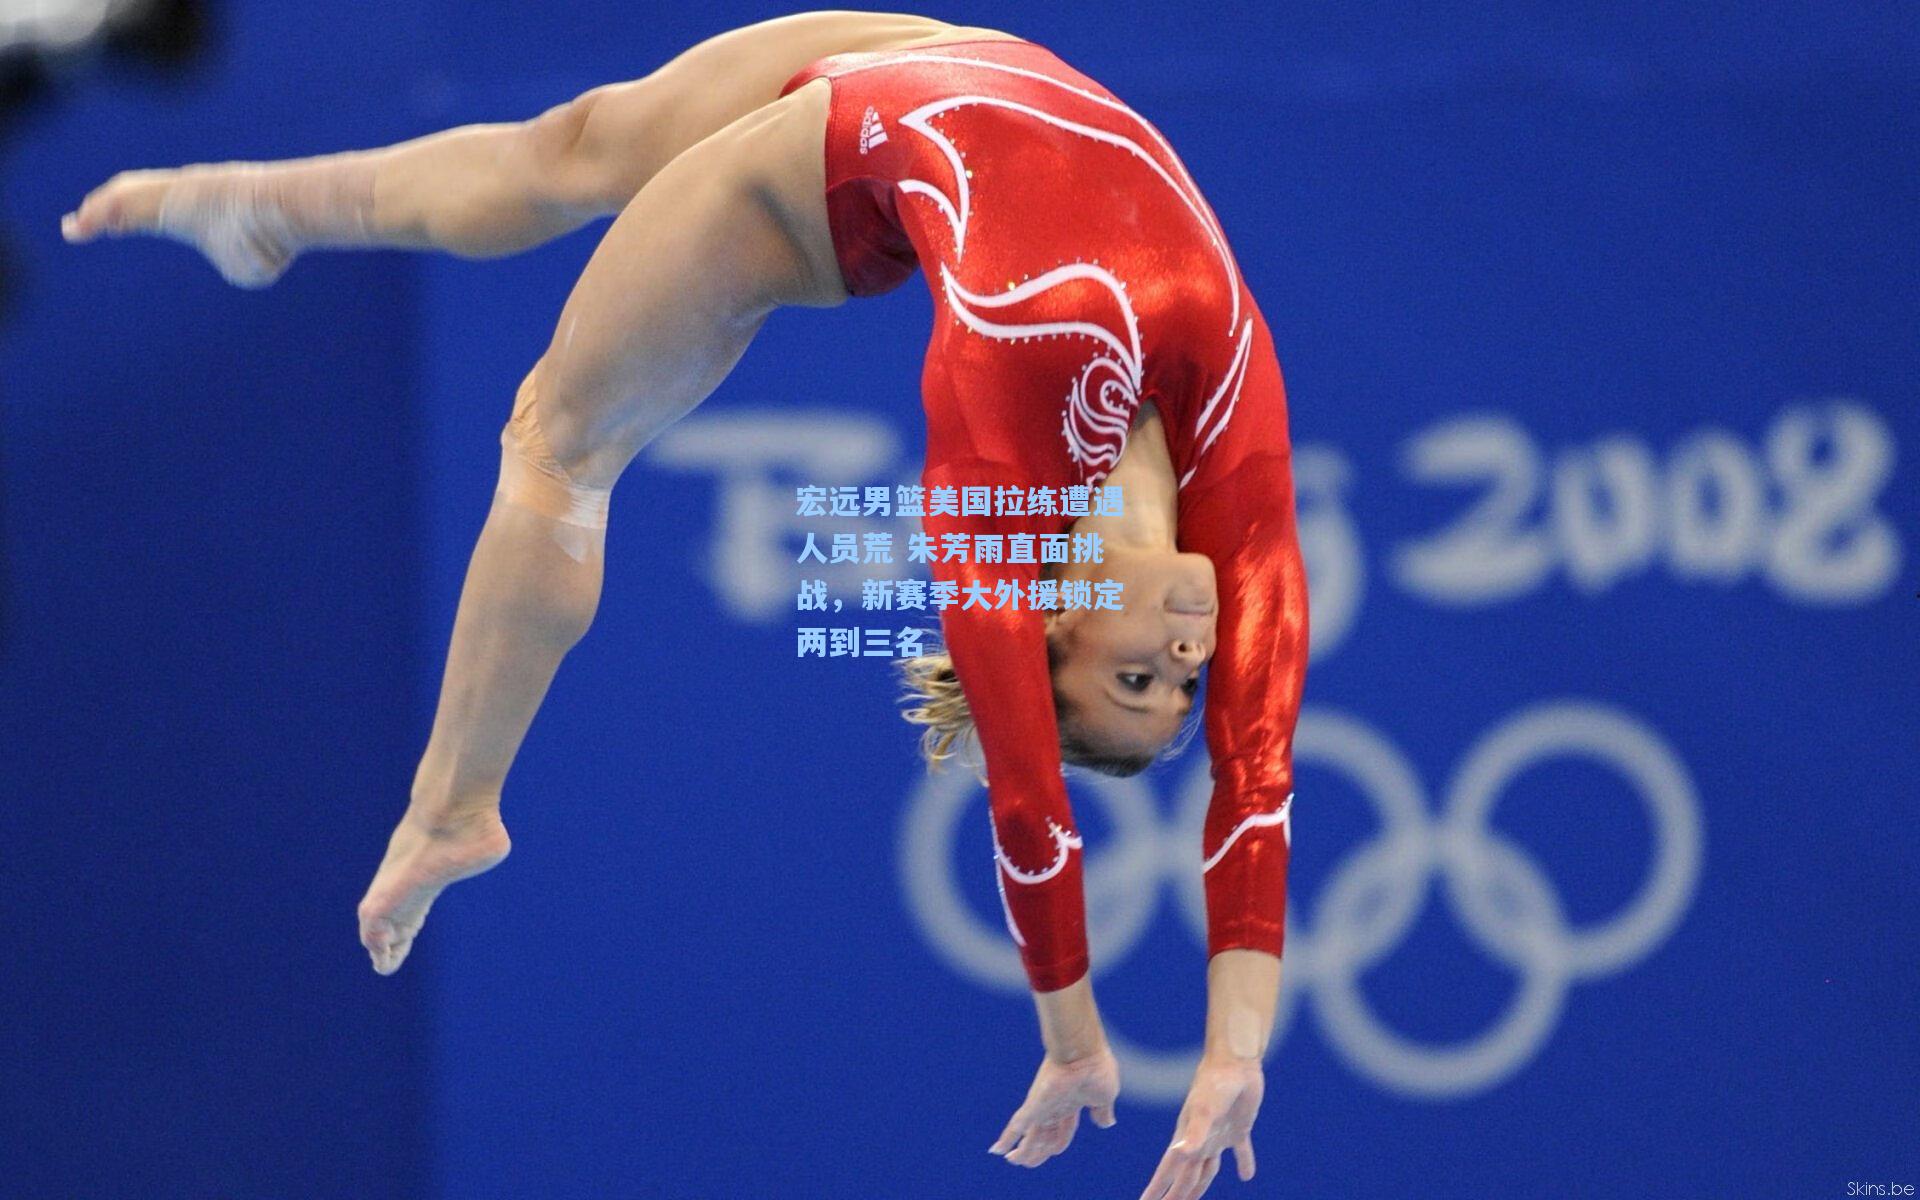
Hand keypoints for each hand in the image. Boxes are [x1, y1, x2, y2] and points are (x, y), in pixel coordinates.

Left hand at [988, 1045, 1119, 1167]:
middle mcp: (1055, 1106)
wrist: (1083, 1051)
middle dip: (1037, 1151)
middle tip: (1026, 1162)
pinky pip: (1017, 1125)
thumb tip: (1106, 1123)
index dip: (1058, 1143)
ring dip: (1023, 1151)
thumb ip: (1102, 1111)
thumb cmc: (1096, 1068)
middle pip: (1044, 1135)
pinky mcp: (1034, 1104)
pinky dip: (1007, 1138)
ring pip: (1030, 1135)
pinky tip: (996, 1150)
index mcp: (1072, 1104)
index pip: (1063, 1130)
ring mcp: (1043, 1106)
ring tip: (1013, 1160)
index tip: (1054, 1152)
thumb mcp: (1105, 1096)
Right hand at [1137, 1053, 1262, 1199]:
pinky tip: (1246, 1175)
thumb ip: (1194, 1134)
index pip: (1169, 1172)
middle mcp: (1199, 1141)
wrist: (1234, 1061)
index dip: (1157, 1190)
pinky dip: (1243, 1163)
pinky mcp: (1239, 1129)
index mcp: (1186, 1139)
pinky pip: (1241, 1152)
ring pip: (1207, 1170)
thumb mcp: (1204, 1110)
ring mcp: (1218, 1135)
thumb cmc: (1215, 1083)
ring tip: (1193, 1199)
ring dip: (1200, 1186)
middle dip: (1176, 1195)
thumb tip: (1180, 1153)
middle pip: (1186, 1176)